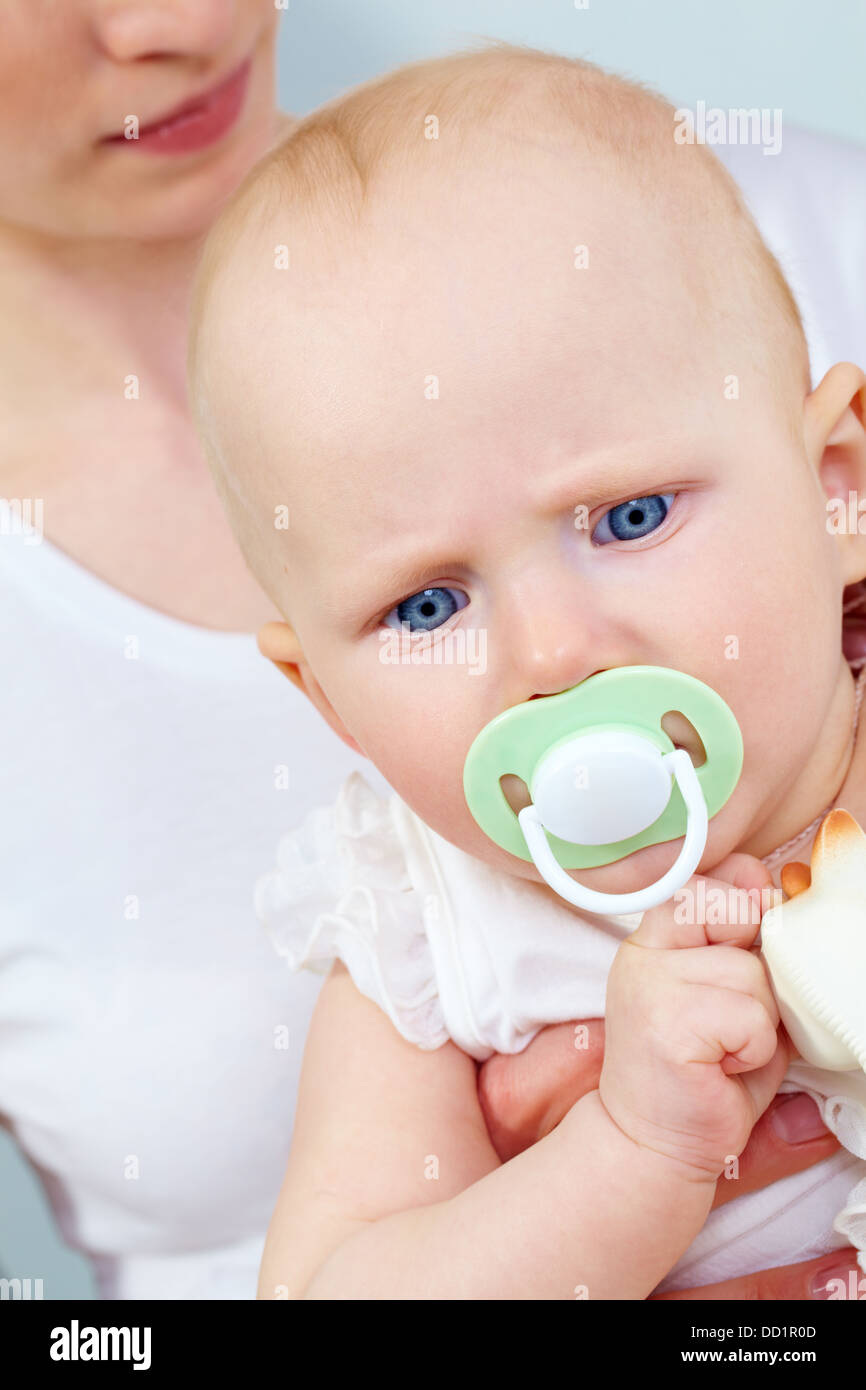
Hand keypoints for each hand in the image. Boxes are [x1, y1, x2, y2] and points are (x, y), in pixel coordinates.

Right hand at [600, 856, 784, 1178]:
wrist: (653, 1144)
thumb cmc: (701, 1073)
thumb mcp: (728, 994)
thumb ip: (746, 942)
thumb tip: (770, 890)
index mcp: (653, 939)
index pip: (705, 884)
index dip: (740, 910)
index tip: (736, 955)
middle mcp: (643, 953)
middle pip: (740, 919)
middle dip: (757, 976)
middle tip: (728, 1022)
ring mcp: (649, 985)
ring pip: (754, 976)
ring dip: (759, 1023)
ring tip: (724, 1052)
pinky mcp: (666, 1025)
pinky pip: (751, 1019)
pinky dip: (754, 1050)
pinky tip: (721, 1068)